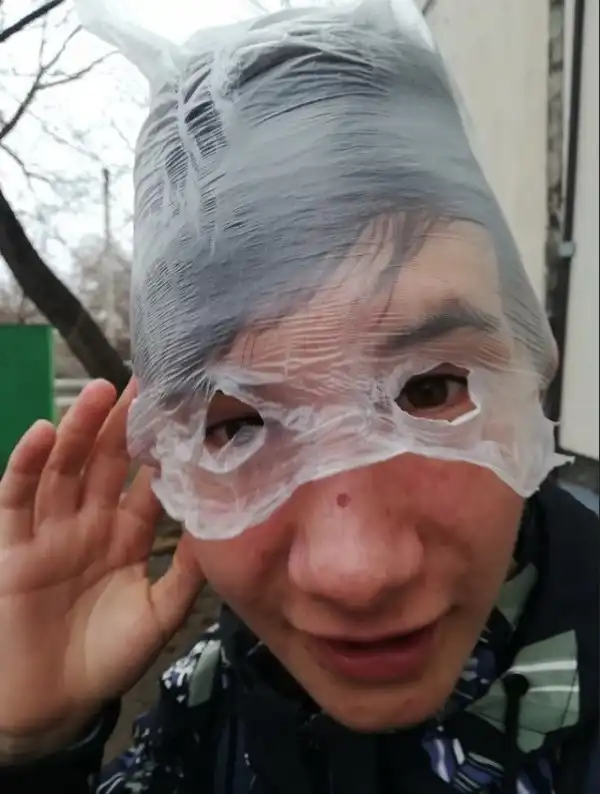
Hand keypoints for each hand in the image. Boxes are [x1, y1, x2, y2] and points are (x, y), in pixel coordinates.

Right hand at [0, 380, 204, 757]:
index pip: (145, 481)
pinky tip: (45, 432)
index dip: (162, 449)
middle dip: (123, 422)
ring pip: (66, 468)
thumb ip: (185, 571)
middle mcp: (90, 523)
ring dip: (80, 429)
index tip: (182, 411)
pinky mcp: (15, 546)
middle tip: (143, 379)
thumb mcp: (159, 613)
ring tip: (100, 391)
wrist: (52, 704)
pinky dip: (27, 464)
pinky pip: (18, 497)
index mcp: (125, 535)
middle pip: (106, 462)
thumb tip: (220, 525)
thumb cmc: (106, 658)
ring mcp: (51, 530)